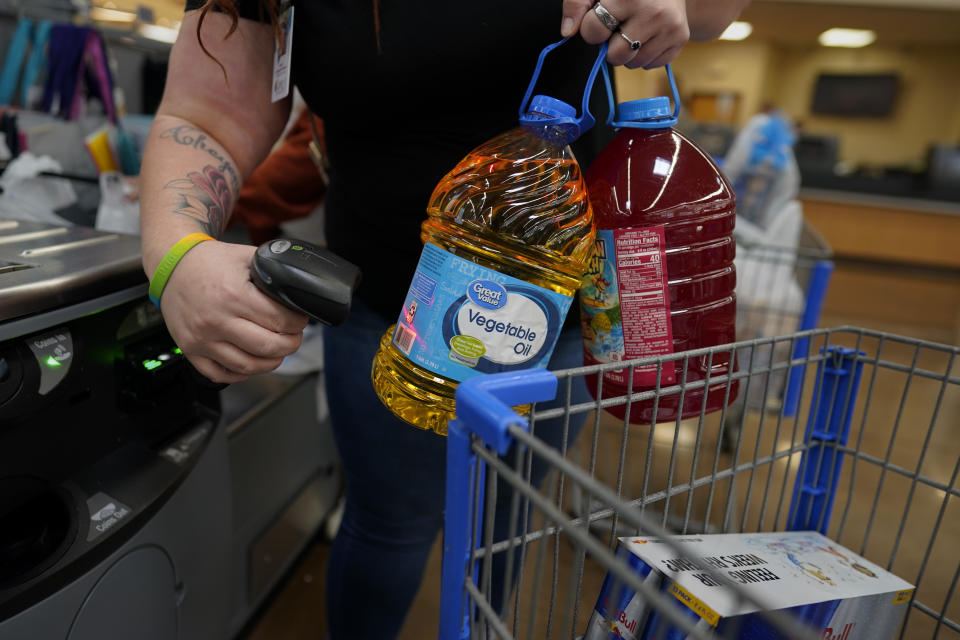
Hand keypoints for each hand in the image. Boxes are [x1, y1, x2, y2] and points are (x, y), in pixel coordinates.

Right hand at [158, 241, 308, 382]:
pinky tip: (251, 361)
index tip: (300, 319)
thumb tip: (297, 289)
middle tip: (293, 337)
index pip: (280, 320)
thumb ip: (273, 272)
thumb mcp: (246, 256)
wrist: (172, 267)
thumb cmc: (209, 262)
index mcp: (233, 295)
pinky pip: (221, 375)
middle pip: (268, 347)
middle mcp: (216, 320)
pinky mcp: (191, 351)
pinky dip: (242, 373)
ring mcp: (202, 339)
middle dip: (291, 344)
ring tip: (277, 351)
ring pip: (248, 366)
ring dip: (270, 362)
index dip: (298, 322)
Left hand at [561, 0, 688, 68]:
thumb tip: (568, 31)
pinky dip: (644, 54)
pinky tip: (647, 33)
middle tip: (617, 27)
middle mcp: (653, 11)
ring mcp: (670, 26)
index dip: (591, 29)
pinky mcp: (681, 37)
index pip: (593, 32)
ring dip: (627, 52)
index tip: (599, 17)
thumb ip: (576, 4)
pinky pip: (651, 65)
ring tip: (633, 29)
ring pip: (633, 63)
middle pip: (615, 55)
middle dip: (609, 45)